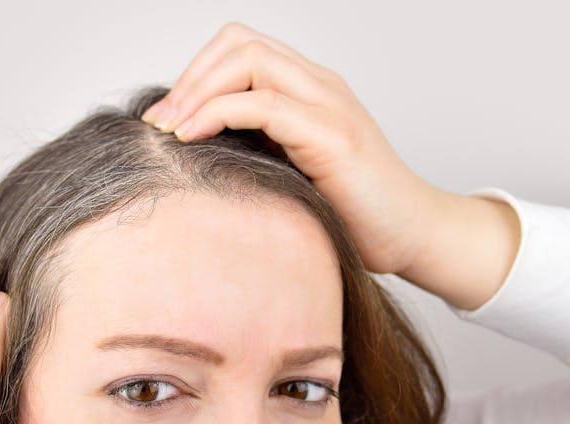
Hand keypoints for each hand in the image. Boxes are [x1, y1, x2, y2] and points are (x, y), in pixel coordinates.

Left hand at [142, 22, 519, 308]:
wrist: (411, 235)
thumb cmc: (350, 210)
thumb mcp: (291, 168)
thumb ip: (256, 146)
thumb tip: (191, 150)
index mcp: (307, 88)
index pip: (240, 48)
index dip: (194, 74)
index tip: (165, 118)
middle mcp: (319, 85)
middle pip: (239, 43)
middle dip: (188, 78)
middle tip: (158, 121)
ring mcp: (329, 104)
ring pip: (248, 61)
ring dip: (196, 91)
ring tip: (169, 130)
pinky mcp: (333, 135)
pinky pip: (264, 104)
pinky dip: (218, 114)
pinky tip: (193, 139)